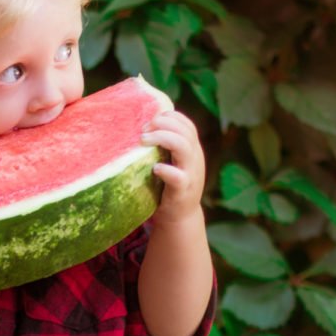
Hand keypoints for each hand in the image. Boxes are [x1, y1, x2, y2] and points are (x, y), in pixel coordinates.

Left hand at [141, 109, 204, 225]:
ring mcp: (191, 174)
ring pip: (184, 147)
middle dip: (163, 124)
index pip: (187, 125)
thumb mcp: (171, 163)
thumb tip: (141, 126)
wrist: (180, 218)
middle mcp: (195, 159)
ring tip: (144, 140)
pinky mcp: (183, 191)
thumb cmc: (168, 187)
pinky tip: (155, 168)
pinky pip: (179, 177)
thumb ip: (164, 147)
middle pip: (185, 131)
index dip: (169, 117)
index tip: (150, 121)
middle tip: (143, 131)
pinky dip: (167, 170)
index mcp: (192, 150)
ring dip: (163, 138)